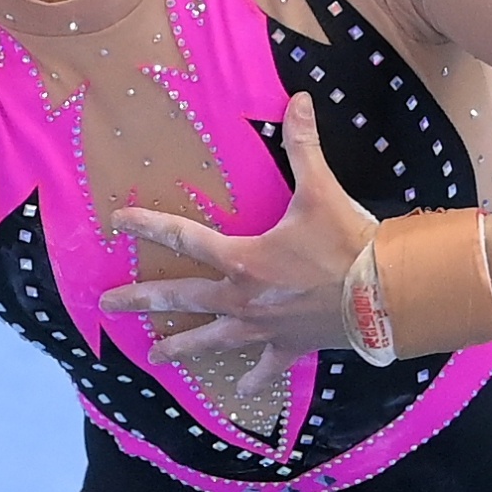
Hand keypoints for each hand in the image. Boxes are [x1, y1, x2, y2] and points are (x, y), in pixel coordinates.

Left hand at [100, 92, 375, 399]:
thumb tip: (300, 100)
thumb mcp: (321, 191)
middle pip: (181, 298)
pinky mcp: (288, 347)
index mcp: (242, 259)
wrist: (383, 295)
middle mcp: (242, 298)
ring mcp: (262, 328)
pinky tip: (242, 391)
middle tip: (108, 306)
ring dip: (181, 348)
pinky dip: (254, 379)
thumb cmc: (347, 243)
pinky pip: (265, 368)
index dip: (148, 226)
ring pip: (210, 341)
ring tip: (155, 358)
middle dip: (141, 300)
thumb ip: (304, 146)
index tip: (116, 222)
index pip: (184, 238)